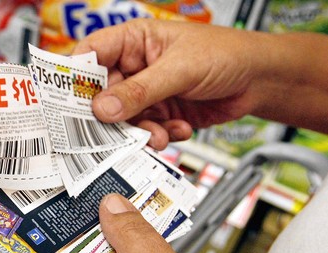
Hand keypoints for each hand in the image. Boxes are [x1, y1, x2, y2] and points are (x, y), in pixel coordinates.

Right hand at [73, 19, 264, 149]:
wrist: (259, 80)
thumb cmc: (225, 54)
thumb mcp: (179, 69)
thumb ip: (141, 91)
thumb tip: (103, 108)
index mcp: (133, 41)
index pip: (91, 55)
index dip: (75, 78)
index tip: (67, 104)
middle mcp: (136, 68)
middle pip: (103, 96)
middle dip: (113, 117)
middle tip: (115, 133)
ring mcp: (148, 93)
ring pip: (125, 120)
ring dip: (140, 131)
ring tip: (158, 134)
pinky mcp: (162, 114)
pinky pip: (147, 131)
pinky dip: (160, 136)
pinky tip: (179, 129)